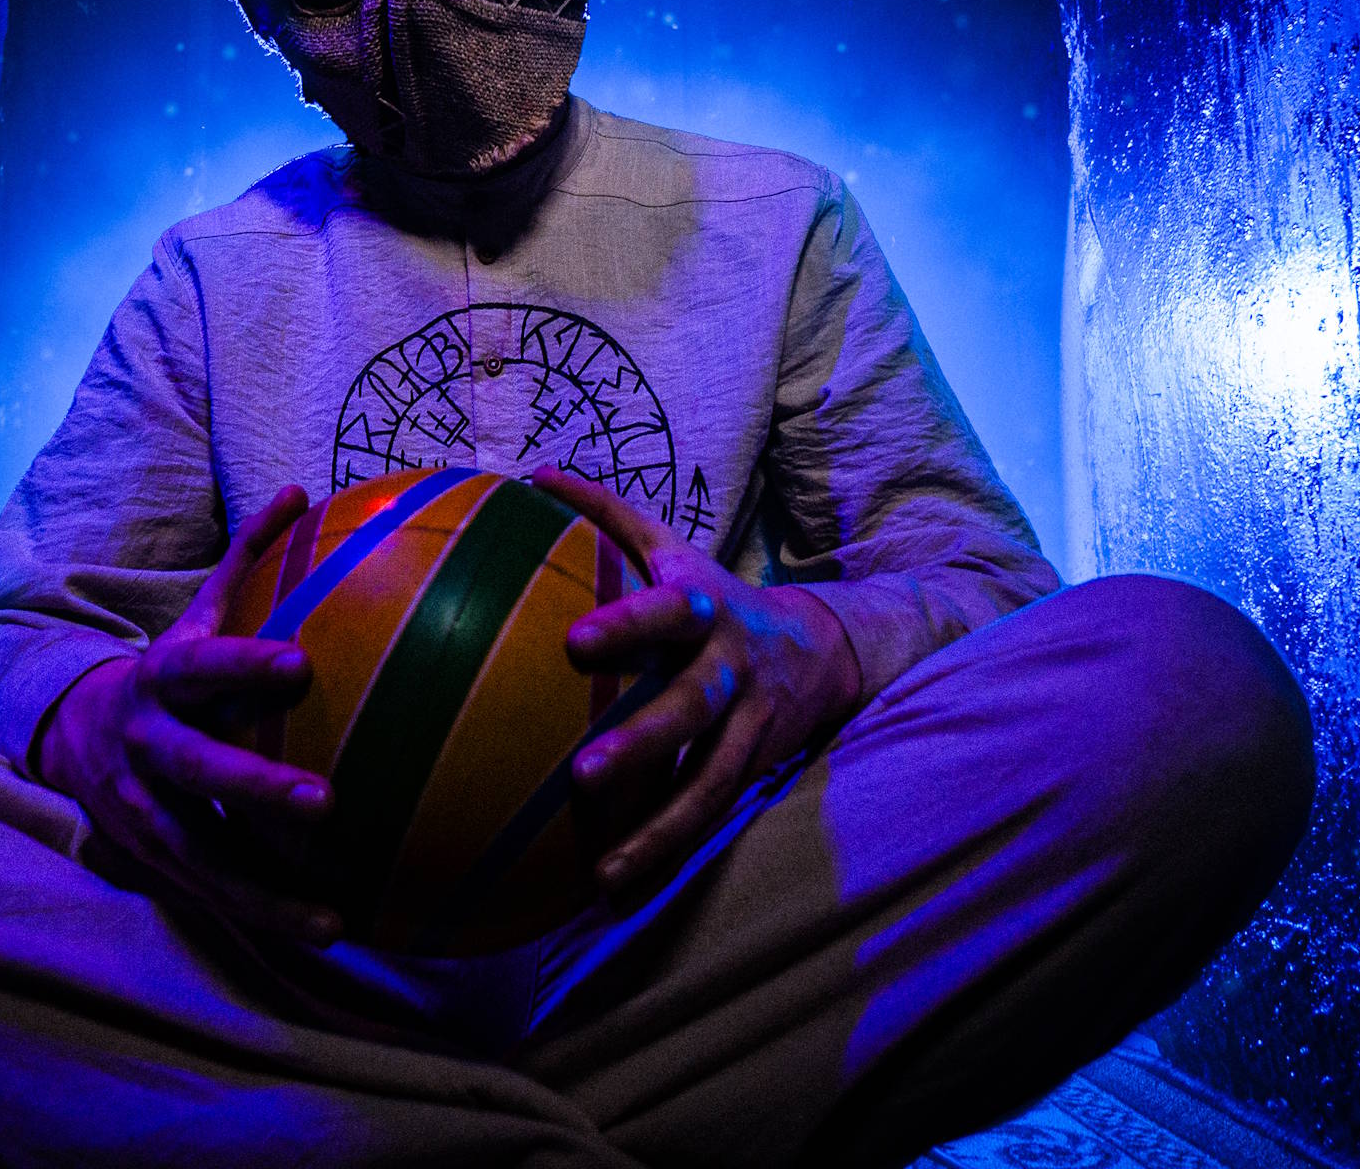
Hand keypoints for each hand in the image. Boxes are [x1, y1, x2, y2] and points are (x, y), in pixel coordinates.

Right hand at [36, 484, 342, 942]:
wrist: (67, 734)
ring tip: (332, 918)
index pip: (203, 668)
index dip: (244, 665)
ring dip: (264, 891)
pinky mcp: (148, 861)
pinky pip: (208, 894)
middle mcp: (144, 749)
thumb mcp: (194, 612)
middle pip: (198, 771)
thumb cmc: (166, 670)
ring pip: (200, 857)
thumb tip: (300, 488)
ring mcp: (140, 812)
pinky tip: (326, 932)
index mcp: (160, 680)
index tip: (300, 664)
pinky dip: (261, 914)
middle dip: (256, 787)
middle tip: (327, 802)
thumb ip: (247, 557)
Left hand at [530, 465, 862, 903]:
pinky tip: (614, 886)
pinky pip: (712, 814)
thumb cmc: (714, 596)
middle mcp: (731, 668)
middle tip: (583, 775)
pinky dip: (669, 850)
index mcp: (703, 608)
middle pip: (692, 707)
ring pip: (712, 782)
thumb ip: (607, 513)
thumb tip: (533, 474)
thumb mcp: (673, 548)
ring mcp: (751, 725)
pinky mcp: (757, 770)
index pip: (665, 611)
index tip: (576, 641)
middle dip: (643, 741)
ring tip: (605, 870)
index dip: (627, 624)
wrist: (825, 646)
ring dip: (660, 828)